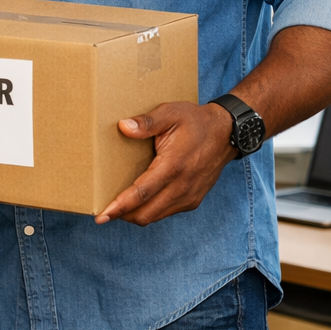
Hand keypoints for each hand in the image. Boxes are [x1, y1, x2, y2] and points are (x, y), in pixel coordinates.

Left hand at [96, 101, 235, 225]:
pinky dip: (150, 210)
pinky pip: (166, 212)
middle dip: (122, 215)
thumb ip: (147, 122)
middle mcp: (182, 186)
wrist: (228, 133)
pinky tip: (140, 201)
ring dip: (135, 214)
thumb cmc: (196, 121)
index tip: (102, 215)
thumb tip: (123, 127)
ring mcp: (190, 196)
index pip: (141, 193)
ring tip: (118, 207)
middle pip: (146, 213)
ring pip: (155, 216)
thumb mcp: (171, 113)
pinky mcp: (193, 200)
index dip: (120, 206)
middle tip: (103, 212)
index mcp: (173, 165)